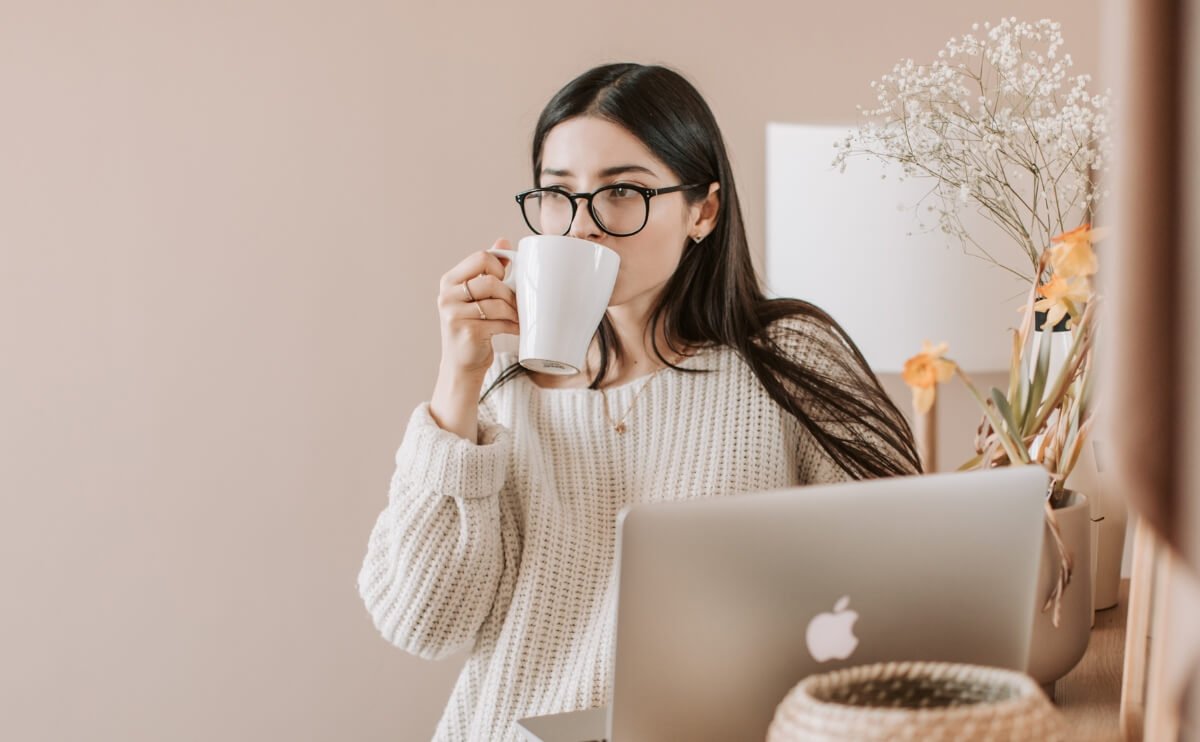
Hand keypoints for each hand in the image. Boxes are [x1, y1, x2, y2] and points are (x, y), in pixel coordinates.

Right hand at [436, 239, 519, 378]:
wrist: (461, 366)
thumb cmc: (472, 328)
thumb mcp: (475, 296)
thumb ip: (487, 269)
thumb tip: (503, 241)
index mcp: (449, 281)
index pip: (481, 257)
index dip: (499, 267)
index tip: (505, 280)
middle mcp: (447, 296)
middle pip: (491, 280)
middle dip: (509, 293)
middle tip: (515, 304)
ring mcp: (454, 314)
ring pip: (497, 302)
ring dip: (514, 311)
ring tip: (517, 318)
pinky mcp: (467, 331)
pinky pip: (500, 321)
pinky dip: (513, 326)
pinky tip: (516, 330)